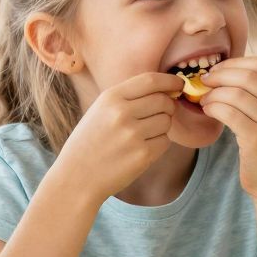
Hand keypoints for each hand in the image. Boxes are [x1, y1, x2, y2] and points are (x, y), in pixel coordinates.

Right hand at [53, 72, 182, 203]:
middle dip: (168, 106)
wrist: (77, 177)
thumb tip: (167, 91)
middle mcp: (122, 113)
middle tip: (162, 113)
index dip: (170, 81)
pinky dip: (159, 144)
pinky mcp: (142, 155)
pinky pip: (165, 142)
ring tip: (144, 135)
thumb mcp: (100, 110)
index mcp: (110, 97)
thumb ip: (129, 98)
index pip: (151, 80)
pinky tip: (142, 148)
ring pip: (167, 121)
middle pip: (163, 101)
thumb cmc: (90, 142)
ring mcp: (133, 135)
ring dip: (162, 126)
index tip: (178, 84)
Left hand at [197, 56, 256, 198]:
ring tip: (204, 100)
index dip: (234, 63)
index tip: (217, 71)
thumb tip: (223, 71)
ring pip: (235, 93)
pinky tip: (207, 111)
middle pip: (246, 76)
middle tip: (203, 82)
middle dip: (219, 76)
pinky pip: (228, 112)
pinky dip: (213, 108)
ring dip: (213, 94)